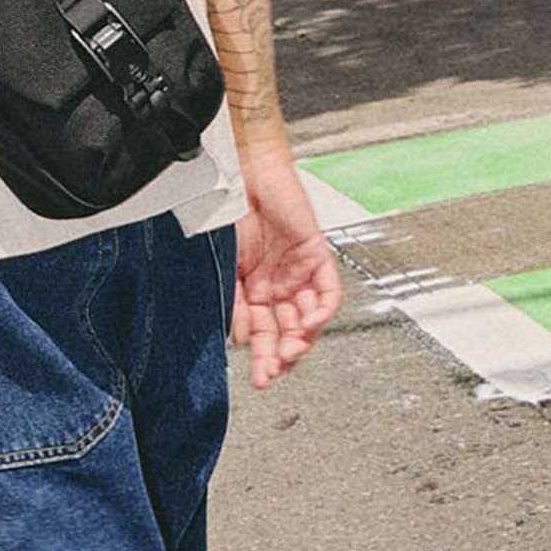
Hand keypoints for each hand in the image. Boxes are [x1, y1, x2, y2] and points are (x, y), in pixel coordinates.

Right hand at [231, 148, 342, 389]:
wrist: (241, 172)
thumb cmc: (224, 210)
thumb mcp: (222, 265)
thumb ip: (232, 301)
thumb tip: (241, 338)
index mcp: (250, 288)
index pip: (261, 333)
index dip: (262, 357)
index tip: (261, 378)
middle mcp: (274, 284)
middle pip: (285, 331)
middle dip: (281, 355)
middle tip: (275, 371)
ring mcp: (297, 271)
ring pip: (308, 318)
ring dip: (302, 338)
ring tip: (292, 351)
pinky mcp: (316, 255)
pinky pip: (328, 292)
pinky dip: (322, 311)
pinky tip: (310, 324)